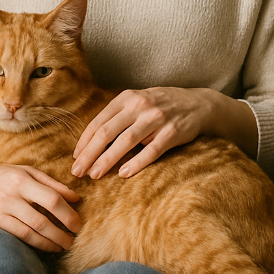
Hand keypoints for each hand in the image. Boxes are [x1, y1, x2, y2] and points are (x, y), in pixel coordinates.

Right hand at [0, 147, 81, 251]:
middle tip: (74, 237)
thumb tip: (75, 197)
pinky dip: (37, 243)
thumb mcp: (27, 171)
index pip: (52, 198)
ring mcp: (3, 208)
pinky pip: (20, 235)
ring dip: (52, 240)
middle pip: (44, 216)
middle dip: (63, 230)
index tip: (78, 223)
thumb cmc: (2, 173)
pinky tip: (48, 246)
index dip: (68, 213)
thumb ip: (51, 183)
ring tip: (64, 245)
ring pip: (33, 229)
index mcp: (23, 178)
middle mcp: (13, 193)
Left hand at [71, 87, 211, 179]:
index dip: (85, 141)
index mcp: (126, 98)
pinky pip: (152, 150)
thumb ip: (117, 117)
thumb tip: (91, 142)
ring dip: (108, 160)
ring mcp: (156, 118)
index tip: (75, 158)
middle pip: (108, 132)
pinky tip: (124, 174)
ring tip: (95, 175)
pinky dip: (137, 162)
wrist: (197, 103)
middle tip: (78, 172)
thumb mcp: (136, 102)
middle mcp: (139, 106)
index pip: (99, 122)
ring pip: (126, 141)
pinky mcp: (172, 132)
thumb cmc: (160, 106)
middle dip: (90, 153)